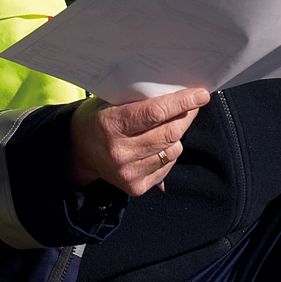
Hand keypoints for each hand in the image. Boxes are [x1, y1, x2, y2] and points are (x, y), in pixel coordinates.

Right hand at [69, 87, 209, 196]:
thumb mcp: (112, 101)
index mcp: (110, 125)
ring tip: (166, 125)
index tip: (201, 94)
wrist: (79, 150)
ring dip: (177, 135)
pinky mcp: (136, 187)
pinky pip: (168, 165)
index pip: (155, 113)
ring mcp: (127, 173)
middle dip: (187, 115)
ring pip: (173, 150)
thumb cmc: (100, 118)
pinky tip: (156, 144)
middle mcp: (119, 152)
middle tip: (194, 103)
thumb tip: (181, 95)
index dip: (182, 102)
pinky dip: (169, 152)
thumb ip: (141, 99)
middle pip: (170, 133)